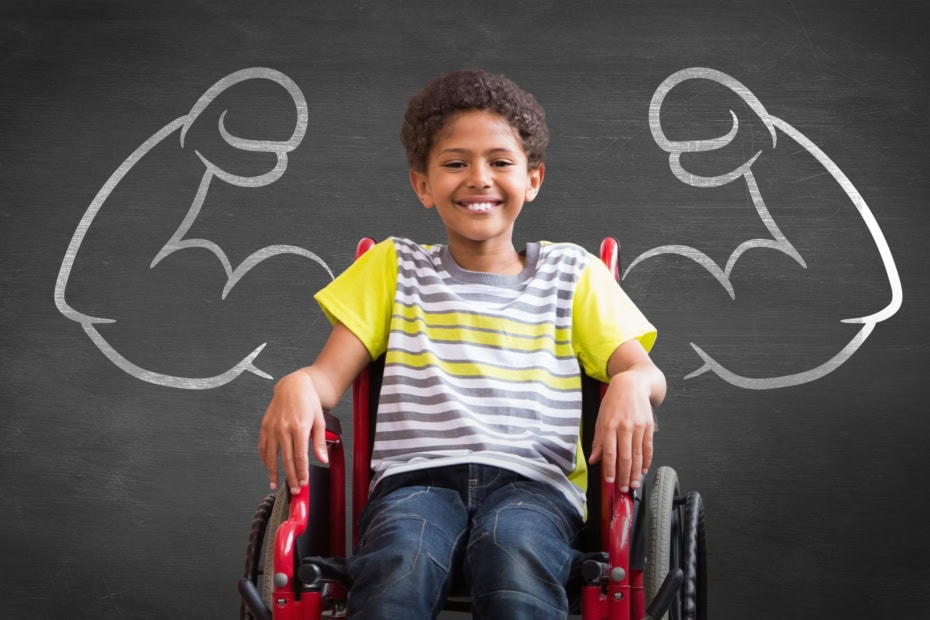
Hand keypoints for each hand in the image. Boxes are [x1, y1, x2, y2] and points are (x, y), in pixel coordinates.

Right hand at [258, 369, 328, 494]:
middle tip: (294, 489)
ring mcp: (272, 427)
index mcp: (299, 427)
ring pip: (271, 456)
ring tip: (275, 484)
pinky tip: (268, 467)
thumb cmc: (308, 401)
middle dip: (290, 477)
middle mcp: (283, 428)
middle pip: (286, 460)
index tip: (304, 483)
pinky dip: (265, 458)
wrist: (293, 385)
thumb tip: (323, 459)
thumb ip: (319, 441)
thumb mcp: (320, 420)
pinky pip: (263, 446)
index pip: (300, 457)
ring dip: (273, 472)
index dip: (302, 473)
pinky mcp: (265, 426)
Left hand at [588, 370, 654, 492]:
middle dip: (625, 476)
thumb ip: (598, 440)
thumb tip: (594, 459)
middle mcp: (624, 427)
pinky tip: (644, 469)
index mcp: (610, 425)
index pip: (609, 452)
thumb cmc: (614, 401)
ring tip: (634, 484)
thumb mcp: (600, 418)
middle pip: (625, 457)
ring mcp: (638, 427)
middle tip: (624, 488)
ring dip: (636, 472)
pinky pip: (648, 447)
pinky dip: (647, 460)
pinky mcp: (648, 426)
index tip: (610, 480)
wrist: (632, 384)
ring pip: (638, 455)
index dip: (610, 468)